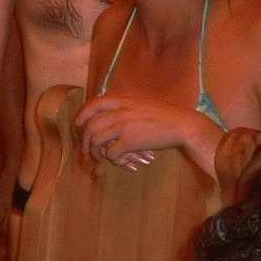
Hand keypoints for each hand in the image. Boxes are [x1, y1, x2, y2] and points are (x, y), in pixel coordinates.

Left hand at [74, 96, 211, 170]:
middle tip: (86, 150)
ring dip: (94, 152)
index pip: (93, 104)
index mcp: (122, 99)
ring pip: (96, 140)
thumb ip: (124, 104)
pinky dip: (112, 160)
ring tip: (98, 158)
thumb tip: (106, 114)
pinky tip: (119, 161)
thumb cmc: (164, 115)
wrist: (182, 125)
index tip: (78, 126)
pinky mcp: (130, 141)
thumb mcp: (141, 102)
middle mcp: (120, 110)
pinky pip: (111, 153)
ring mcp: (124, 126)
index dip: (82, 116)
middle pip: (90, 125)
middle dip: (84, 140)